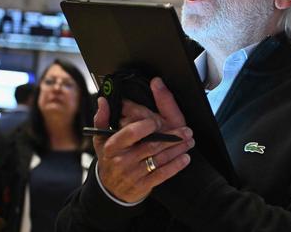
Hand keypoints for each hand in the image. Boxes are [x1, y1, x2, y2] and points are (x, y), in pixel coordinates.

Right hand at [94, 77, 193, 202]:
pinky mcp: (142, 186)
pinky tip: (184, 158)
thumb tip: (103, 101)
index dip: (147, 126)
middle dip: (172, 137)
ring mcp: (133, 174)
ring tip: (189, 141)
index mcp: (112, 146)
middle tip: (186, 130)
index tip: (158, 121)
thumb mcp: (101, 139)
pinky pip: (162, 174)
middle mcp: (122, 161)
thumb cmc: (109, 158)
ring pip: (159, 159)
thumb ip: (103, 118)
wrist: (110, 190)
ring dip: (177, 149)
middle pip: (151, 145)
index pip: (131, 133)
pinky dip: (175, 166)